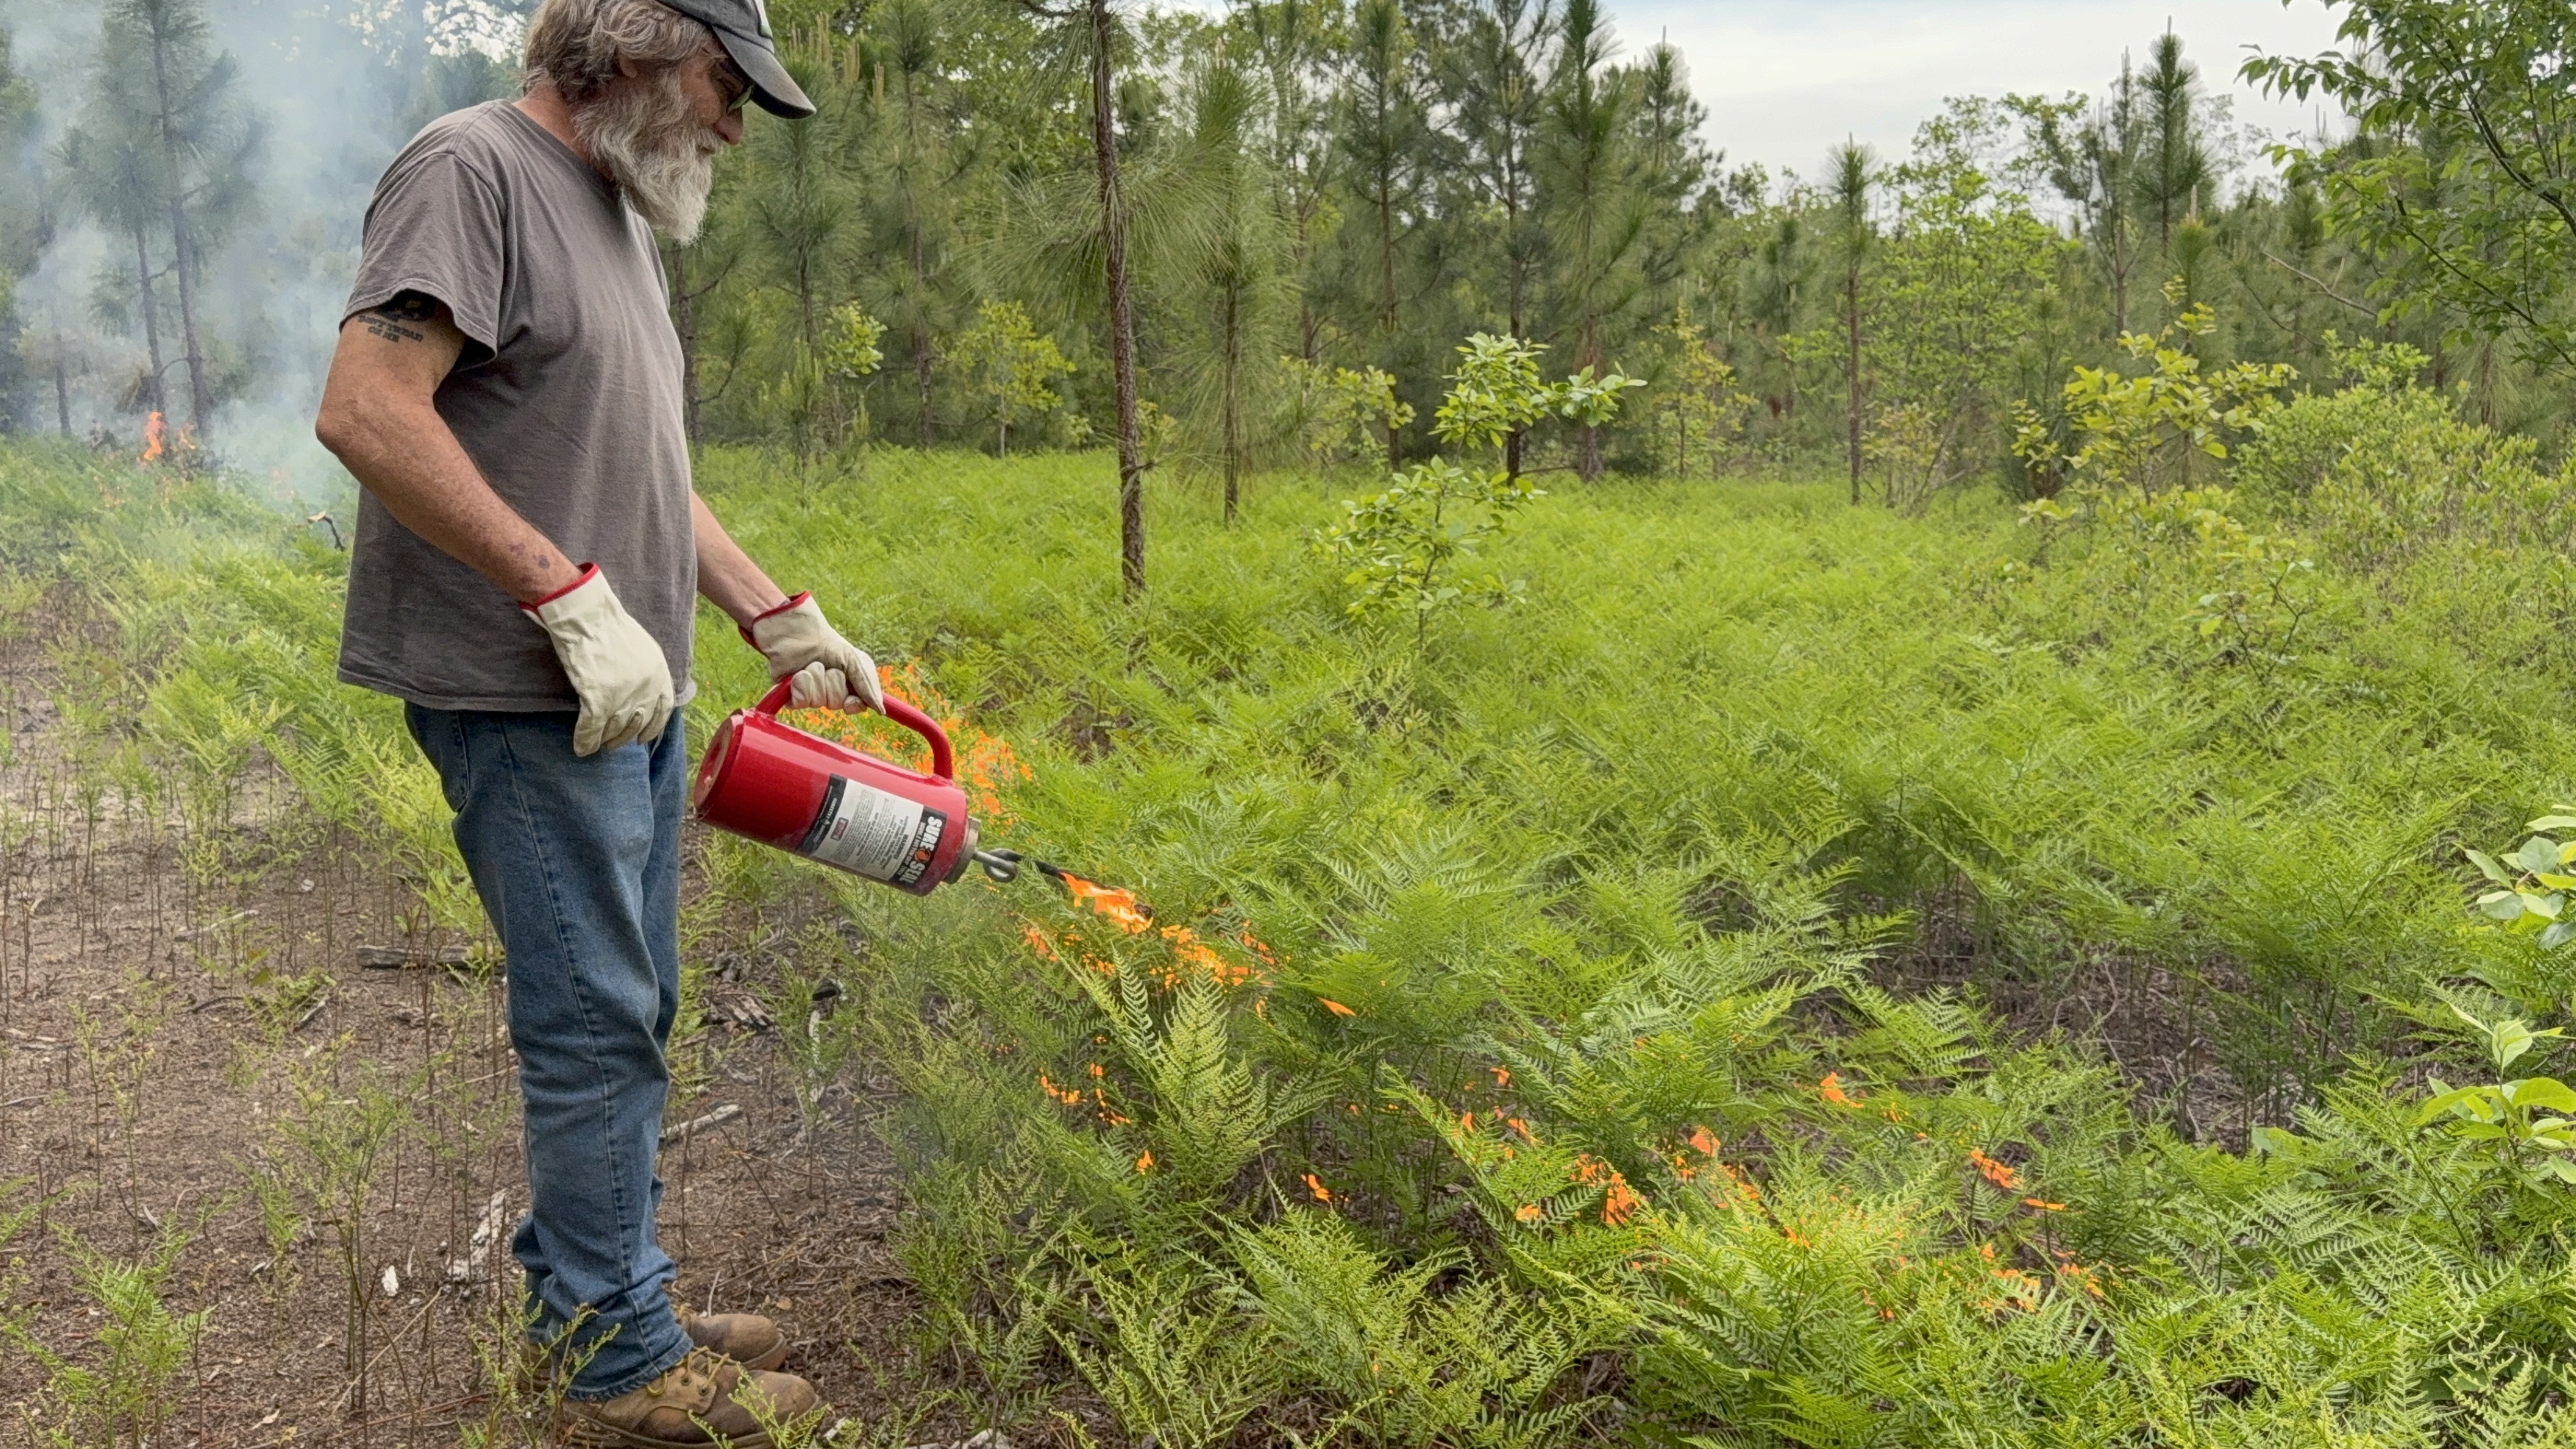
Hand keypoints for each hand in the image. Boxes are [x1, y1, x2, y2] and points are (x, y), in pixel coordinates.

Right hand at [522, 565, 675, 756]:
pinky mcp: (598, 699)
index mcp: (659, 674)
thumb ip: (647, 673)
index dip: (652, 728)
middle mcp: (646, 688)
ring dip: (604, 740)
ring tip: (597, 743)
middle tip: (613, 743)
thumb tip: (641, 694)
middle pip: (637, 724)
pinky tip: (580, 747)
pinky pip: (591, 729)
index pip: (662, 711)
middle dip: (624, 737)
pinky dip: (585, 740)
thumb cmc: (609, 626)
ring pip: (614, 730)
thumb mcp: (643, 648)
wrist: (586, 616)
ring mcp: (623, 696)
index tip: (642, 737)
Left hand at [745, 593, 883, 712]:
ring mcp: (809, 694)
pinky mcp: (791, 695)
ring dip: (817, 680)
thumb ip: (868, 686)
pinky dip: (802, 685)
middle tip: (829, 667)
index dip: (853, 705)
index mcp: (847, 685)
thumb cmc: (828, 644)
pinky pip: (801, 702)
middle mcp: (829, 692)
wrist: (799, 633)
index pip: (855, 706)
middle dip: (833, 683)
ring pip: (818, 702)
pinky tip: (798, 673)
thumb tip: (880, 710)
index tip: (851, 700)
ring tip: (812, 664)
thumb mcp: (855, 660)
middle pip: (836, 704)